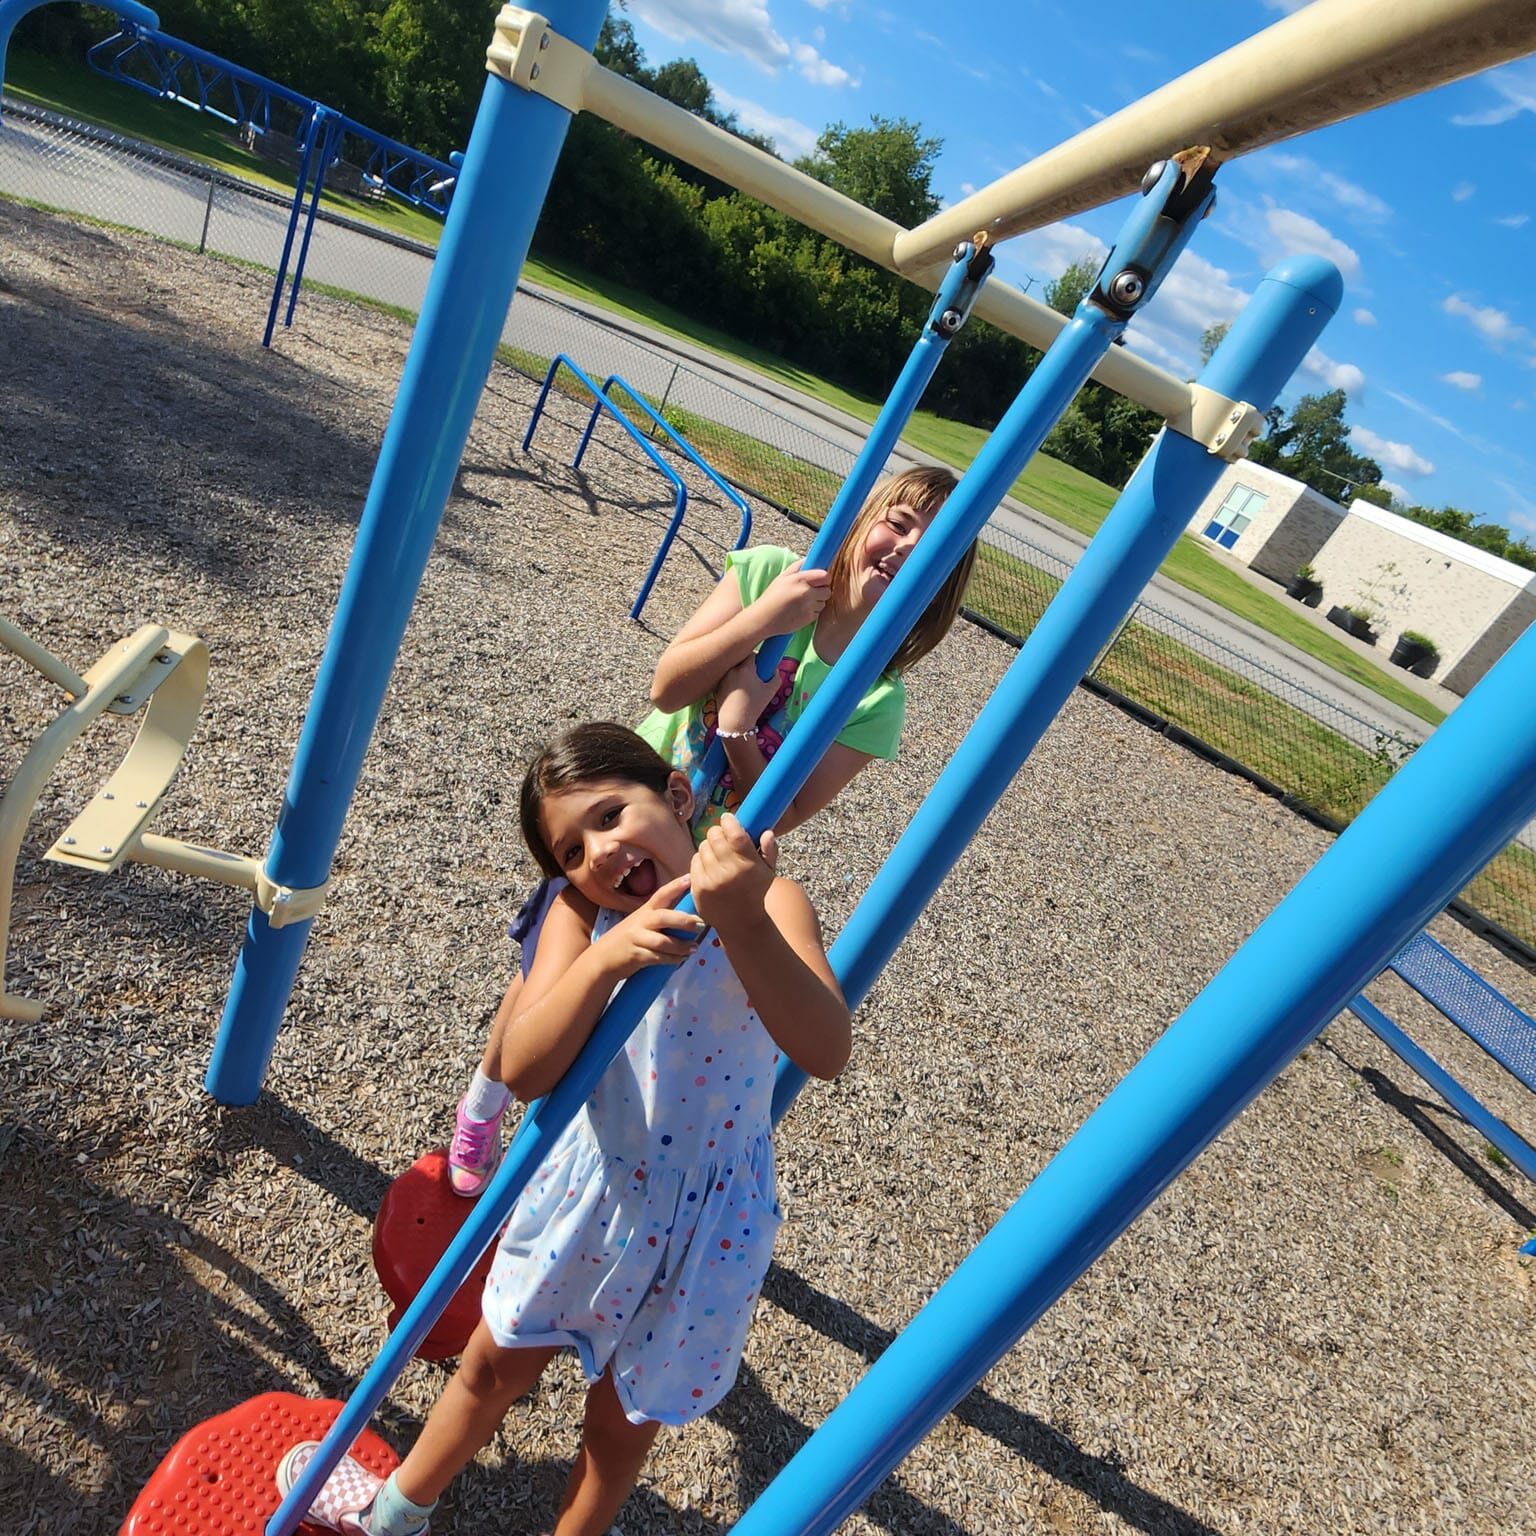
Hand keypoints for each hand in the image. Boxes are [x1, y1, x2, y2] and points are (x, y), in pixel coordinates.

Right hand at [594, 874, 705, 975]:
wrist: (602, 959)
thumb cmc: (627, 940)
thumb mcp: (639, 924)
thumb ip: (658, 919)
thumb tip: (689, 917)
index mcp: (643, 911)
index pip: (660, 895)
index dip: (675, 886)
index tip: (690, 878)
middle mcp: (640, 922)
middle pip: (664, 917)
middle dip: (684, 920)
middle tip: (701, 924)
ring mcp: (637, 939)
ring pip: (663, 941)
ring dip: (681, 946)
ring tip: (694, 947)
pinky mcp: (636, 956)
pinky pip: (658, 957)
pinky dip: (673, 959)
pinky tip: (682, 959)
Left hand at [691, 815, 776, 936]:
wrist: (740, 923)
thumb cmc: (755, 893)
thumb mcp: (768, 873)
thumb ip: (769, 851)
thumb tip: (767, 831)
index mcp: (748, 865)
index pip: (734, 833)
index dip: (729, 822)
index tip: (728, 819)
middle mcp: (729, 872)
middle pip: (715, 836)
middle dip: (718, 832)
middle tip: (722, 836)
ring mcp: (711, 880)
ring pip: (703, 847)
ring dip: (709, 846)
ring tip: (718, 854)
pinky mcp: (698, 887)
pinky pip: (694, 861)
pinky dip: (701, 859)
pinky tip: (710, 866)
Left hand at [714, 655, 781, 735]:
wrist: (735, 722)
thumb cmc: (755, 706)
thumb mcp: (771, 691)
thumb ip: (775, 676)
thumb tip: (774, 668)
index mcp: (745, 668)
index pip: (752, 654)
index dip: (757, 658)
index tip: (760, 664)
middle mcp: (732, 669)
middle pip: (740, 659)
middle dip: (746, 664)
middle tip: (753, 674)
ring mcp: (722, 677)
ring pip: (732, 668)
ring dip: (738, 672)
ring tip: (744, 686)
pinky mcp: (716, 685)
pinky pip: (725, 678)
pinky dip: (730, 681)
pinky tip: (735, 693)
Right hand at [755, 559, 831, 635]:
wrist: (764, 619)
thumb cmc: (771, 597)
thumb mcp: (781, 578)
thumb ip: (796, 567)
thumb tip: (808, 560)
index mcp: (799, 579)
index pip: (825, 576)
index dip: (824, 578)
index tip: (820, 580)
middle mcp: (806, 592)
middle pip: (827, 590)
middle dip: (822, 591)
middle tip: (812, 592)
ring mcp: (808, 606)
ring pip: (823, 602)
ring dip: (817, 602)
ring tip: (803, 603)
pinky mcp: (809, 618)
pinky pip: (818, 613)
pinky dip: (812, 612)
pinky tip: (800, 611)